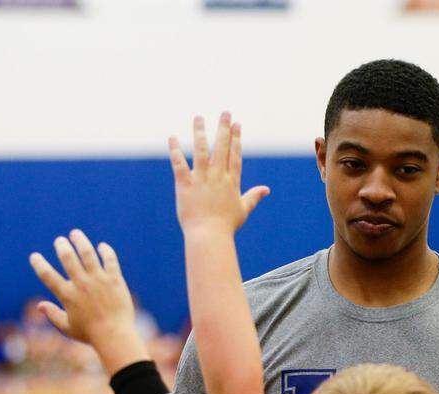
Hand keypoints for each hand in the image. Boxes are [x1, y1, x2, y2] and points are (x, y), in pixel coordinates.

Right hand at [29, 230, 146, 372]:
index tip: (34, 256)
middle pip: (67, 258)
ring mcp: (99, 280)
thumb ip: (53, 315)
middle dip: (61, 246)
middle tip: (59, 241)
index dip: (38, 264)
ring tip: (75, 234)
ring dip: (80, 241)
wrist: (115, 336)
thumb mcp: (68, 327)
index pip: (47, 275)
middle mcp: (81, 284)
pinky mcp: (114, 279)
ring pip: (87, 253)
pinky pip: (110, 259)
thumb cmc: (90, 334)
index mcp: (67, 295)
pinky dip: (105, 250)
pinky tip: (101, 246)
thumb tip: (39, 306)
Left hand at [169, 113, 269, 235]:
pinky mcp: (185, 184)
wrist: (209, 236)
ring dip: (200, 132)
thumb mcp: (243, 210)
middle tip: (225, 112)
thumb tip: (266, 190)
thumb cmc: (226, 226)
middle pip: (221, 147)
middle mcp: (217, 176)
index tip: (237, 124)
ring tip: (198, 117)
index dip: (236, 138)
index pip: (235, 155)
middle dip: (223, 128)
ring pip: (201, 150)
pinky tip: (172, 138)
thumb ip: (254, 197)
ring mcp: (201, 179)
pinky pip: (179, 164)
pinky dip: (175, 150)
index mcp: (231, 182)